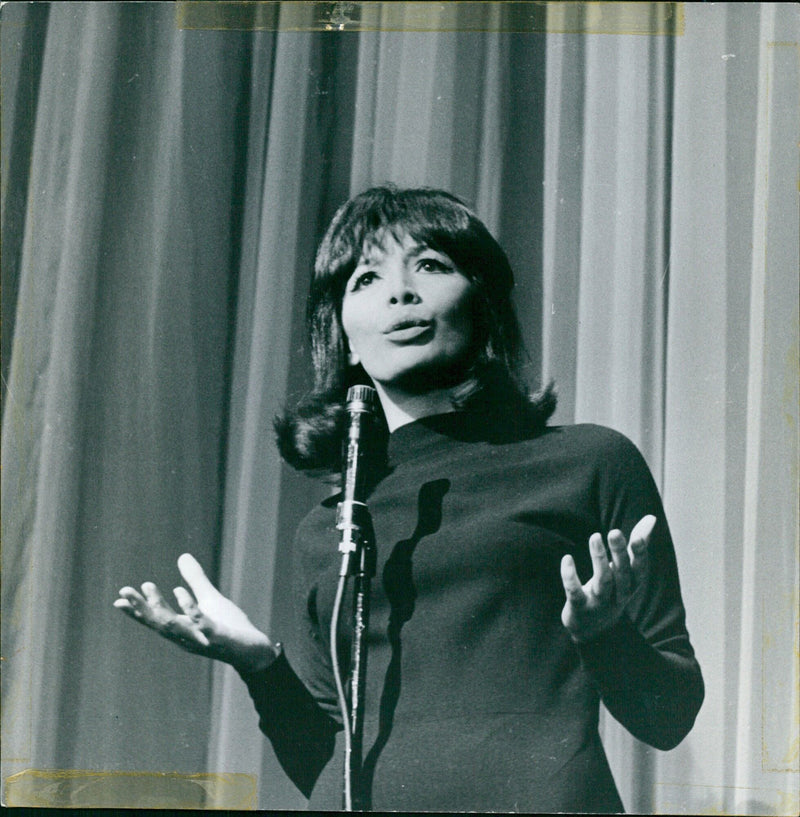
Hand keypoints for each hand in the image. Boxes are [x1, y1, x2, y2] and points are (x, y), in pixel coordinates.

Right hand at [114, 553, 278, 673]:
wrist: (254, 649)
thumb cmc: (229, 626)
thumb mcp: (209, 599)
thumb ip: (195, 581)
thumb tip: (182, 556)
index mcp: (182, 629)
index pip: (156, 620)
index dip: (138, 611)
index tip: (118, 600)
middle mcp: (186, 637)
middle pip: (159, 622)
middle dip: (141, 607)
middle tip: (124, 591)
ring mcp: (201, 638)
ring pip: (174, 624)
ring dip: (160, 606)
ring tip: (148, 586)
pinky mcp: (218, 637)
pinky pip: (200, 623)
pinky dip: (188, 608)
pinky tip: (180, 591)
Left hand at [560, 515, 654, 642]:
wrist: (594, 631)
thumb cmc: (612, 590)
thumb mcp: (626, 570)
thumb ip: (636, 544)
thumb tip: (652, 517)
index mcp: (631, 584)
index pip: (640, 569)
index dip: (640, 554)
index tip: (638, 536)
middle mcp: (618, 594)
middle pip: (621, 574)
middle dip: (619, 553)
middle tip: (615, 532)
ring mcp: (599, 602)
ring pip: (602, 582)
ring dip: (599, 560)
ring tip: (594, 537)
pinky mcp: (579, 607)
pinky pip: (575, 592)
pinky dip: (570, 577)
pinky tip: (567, 559)